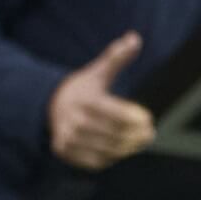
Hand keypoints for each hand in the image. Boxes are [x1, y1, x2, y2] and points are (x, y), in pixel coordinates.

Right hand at [48, 32, 156, 169]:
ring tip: (141, 142)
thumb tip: (134, 38)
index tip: (149, 118)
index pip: (117, 114)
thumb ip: (116, 57)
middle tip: (150, 133)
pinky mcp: (64, 152)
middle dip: (137, 136)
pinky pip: (95, 161)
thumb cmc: (83, 88)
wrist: (49, 104)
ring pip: (107, 150)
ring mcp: (67, 138)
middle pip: (115, 134)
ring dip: (129, 148)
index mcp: (83, 100)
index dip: (136, 119)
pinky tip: (122, 150)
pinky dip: (112, 157)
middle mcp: (73, 120)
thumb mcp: (97, 72)